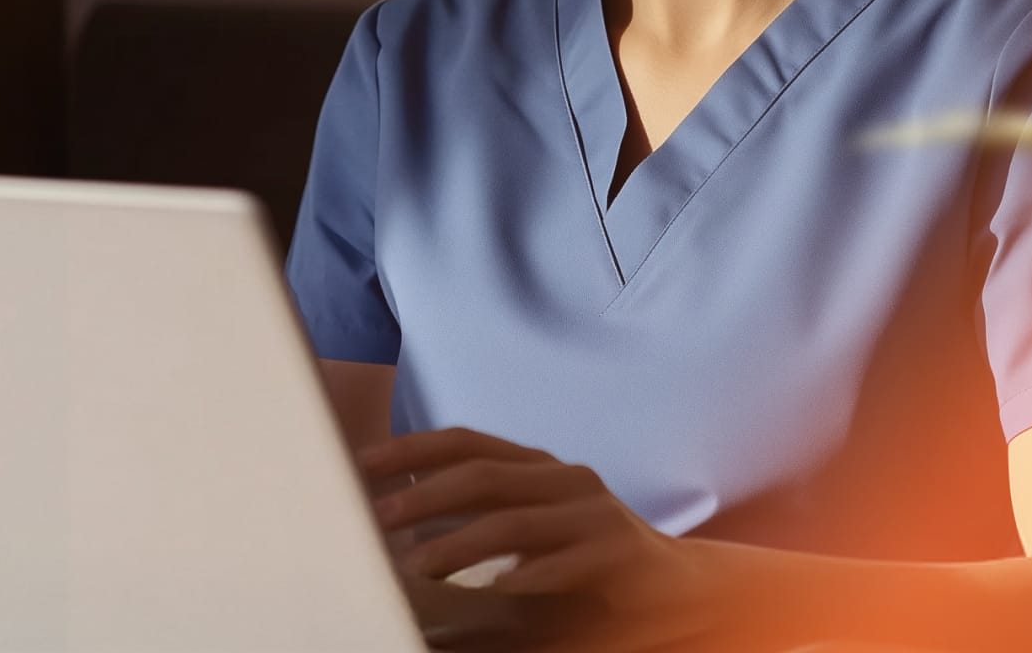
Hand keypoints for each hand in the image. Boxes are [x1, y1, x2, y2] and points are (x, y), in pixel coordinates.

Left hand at [363, 426, 740, 650]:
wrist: (669, 585)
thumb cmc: (582, 560)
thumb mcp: (529, 531)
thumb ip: (477, 522)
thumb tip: (402, 533)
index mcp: (539, 467)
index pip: (469, 443)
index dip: (414, 448)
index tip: (362, 463)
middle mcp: (566, 479)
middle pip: (485, 475)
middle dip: (424, 494)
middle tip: (378, 517)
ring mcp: (594, 513)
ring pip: (515, 521)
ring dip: (459, 544)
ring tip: (419, 566)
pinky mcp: (616, 552)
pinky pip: (562, 563)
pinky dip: (526, 575)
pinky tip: (495, 589)